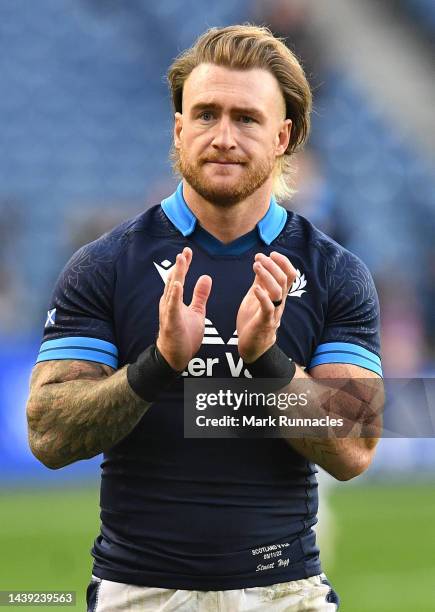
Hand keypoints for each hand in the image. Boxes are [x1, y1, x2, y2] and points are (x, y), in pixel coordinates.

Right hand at [156, 247, 211, 370]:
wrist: (174, 357)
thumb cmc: (183, 334)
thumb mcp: (197, 312)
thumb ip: (200, 295)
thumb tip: (206, 277)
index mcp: (176, 300)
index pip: (180, 278)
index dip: (184, 264)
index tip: (188, 251)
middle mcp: (170, 303)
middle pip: (175, 280)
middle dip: (180, 265)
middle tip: (185, 251)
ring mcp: (169, 312)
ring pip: (172, 290)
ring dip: (177, 275)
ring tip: (181, 261)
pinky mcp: (171, 322)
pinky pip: (172, 307)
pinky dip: (175, 295)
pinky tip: (178, 285)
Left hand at [237, 251, 295, 362]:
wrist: (252, 345)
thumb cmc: (253, 319)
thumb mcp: (255, 296)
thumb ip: (259, 282)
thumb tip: (260, 263)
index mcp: (278, 295)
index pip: (289, 275)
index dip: (283, 262)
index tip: (270, 253)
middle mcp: (279, 302)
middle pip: (284, 280)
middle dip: (273, 265)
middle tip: (259, 257)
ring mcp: (274, 312)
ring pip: (278, 291)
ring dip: (267, 276)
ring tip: (256, 266)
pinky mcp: (265, 322)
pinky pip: (268, 308)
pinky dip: (262, 297)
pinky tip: (255, 288)